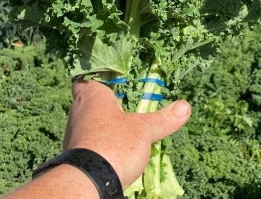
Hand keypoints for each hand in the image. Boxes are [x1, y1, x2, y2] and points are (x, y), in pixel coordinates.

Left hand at [63, 80, 191, 188]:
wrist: (87, 183)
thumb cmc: (113, 145)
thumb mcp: (144, 130)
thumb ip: (163, 119)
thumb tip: (185, 106)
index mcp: (91, 96)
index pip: (84, 78)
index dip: (95, 76)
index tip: (109, 78)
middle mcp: (78, 112)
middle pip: (89, 101)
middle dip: (106, 101)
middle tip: (124, 99)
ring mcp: (75, 135)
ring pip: (89, 122)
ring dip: (104, 123)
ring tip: (123, 123)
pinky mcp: (77, 155)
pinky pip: (90, 142)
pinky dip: (102, 142)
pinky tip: (117, 146)